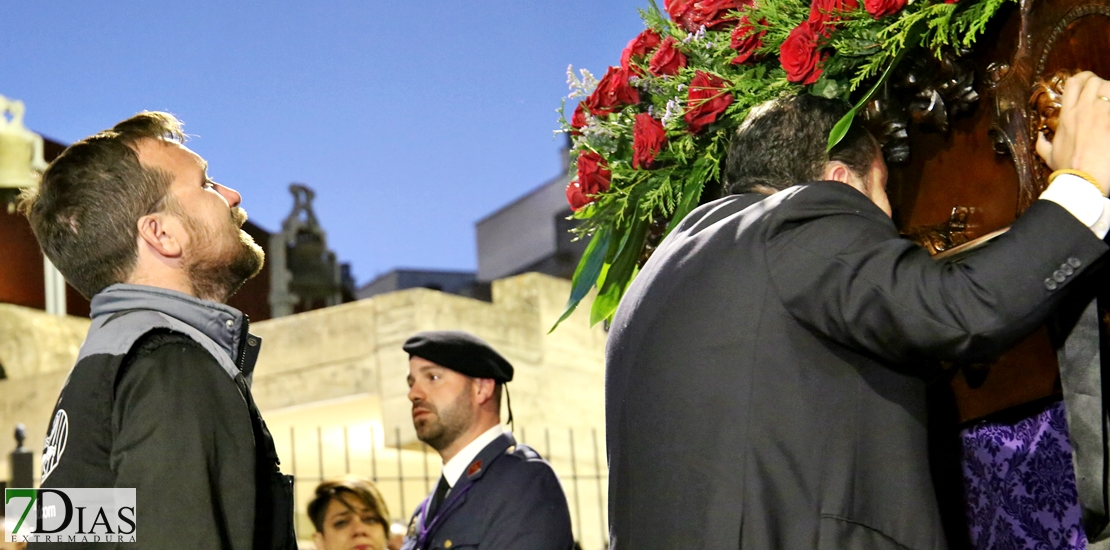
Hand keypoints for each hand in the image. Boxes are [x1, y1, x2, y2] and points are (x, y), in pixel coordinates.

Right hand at [1035, 71, 1109, 195]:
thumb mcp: (1049, 157)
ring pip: (1109, 87)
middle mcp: (1083, 109)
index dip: (1083, 79)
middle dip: (1101, 85)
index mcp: (1067, 116)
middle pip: (1094, 81)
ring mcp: (1102, 113)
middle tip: (1104, 96)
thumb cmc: (1067, 169)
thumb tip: (1040, 136)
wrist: (1084, 180)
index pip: (1073, 83)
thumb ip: (1042, 144)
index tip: (1088, 84)